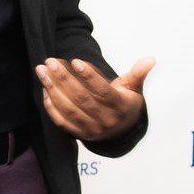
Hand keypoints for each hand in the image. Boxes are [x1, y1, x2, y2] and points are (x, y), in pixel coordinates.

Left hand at [36, 56, 153, 140]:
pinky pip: (62, 121)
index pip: (103, 92)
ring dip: (53, 89)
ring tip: (42, 71)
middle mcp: (106, 120)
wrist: (121, 130)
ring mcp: (92, 129)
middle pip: (82, 99)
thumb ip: (138, 73)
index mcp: (121, 107)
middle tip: (50, 62)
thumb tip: (150, 59)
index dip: (89, 77)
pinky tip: (45, 89)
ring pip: (69, 109)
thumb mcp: (133, 88)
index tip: (75, 61)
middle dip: (64, 79)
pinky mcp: (80, 134)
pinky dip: (51, 106)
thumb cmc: (125, 102)